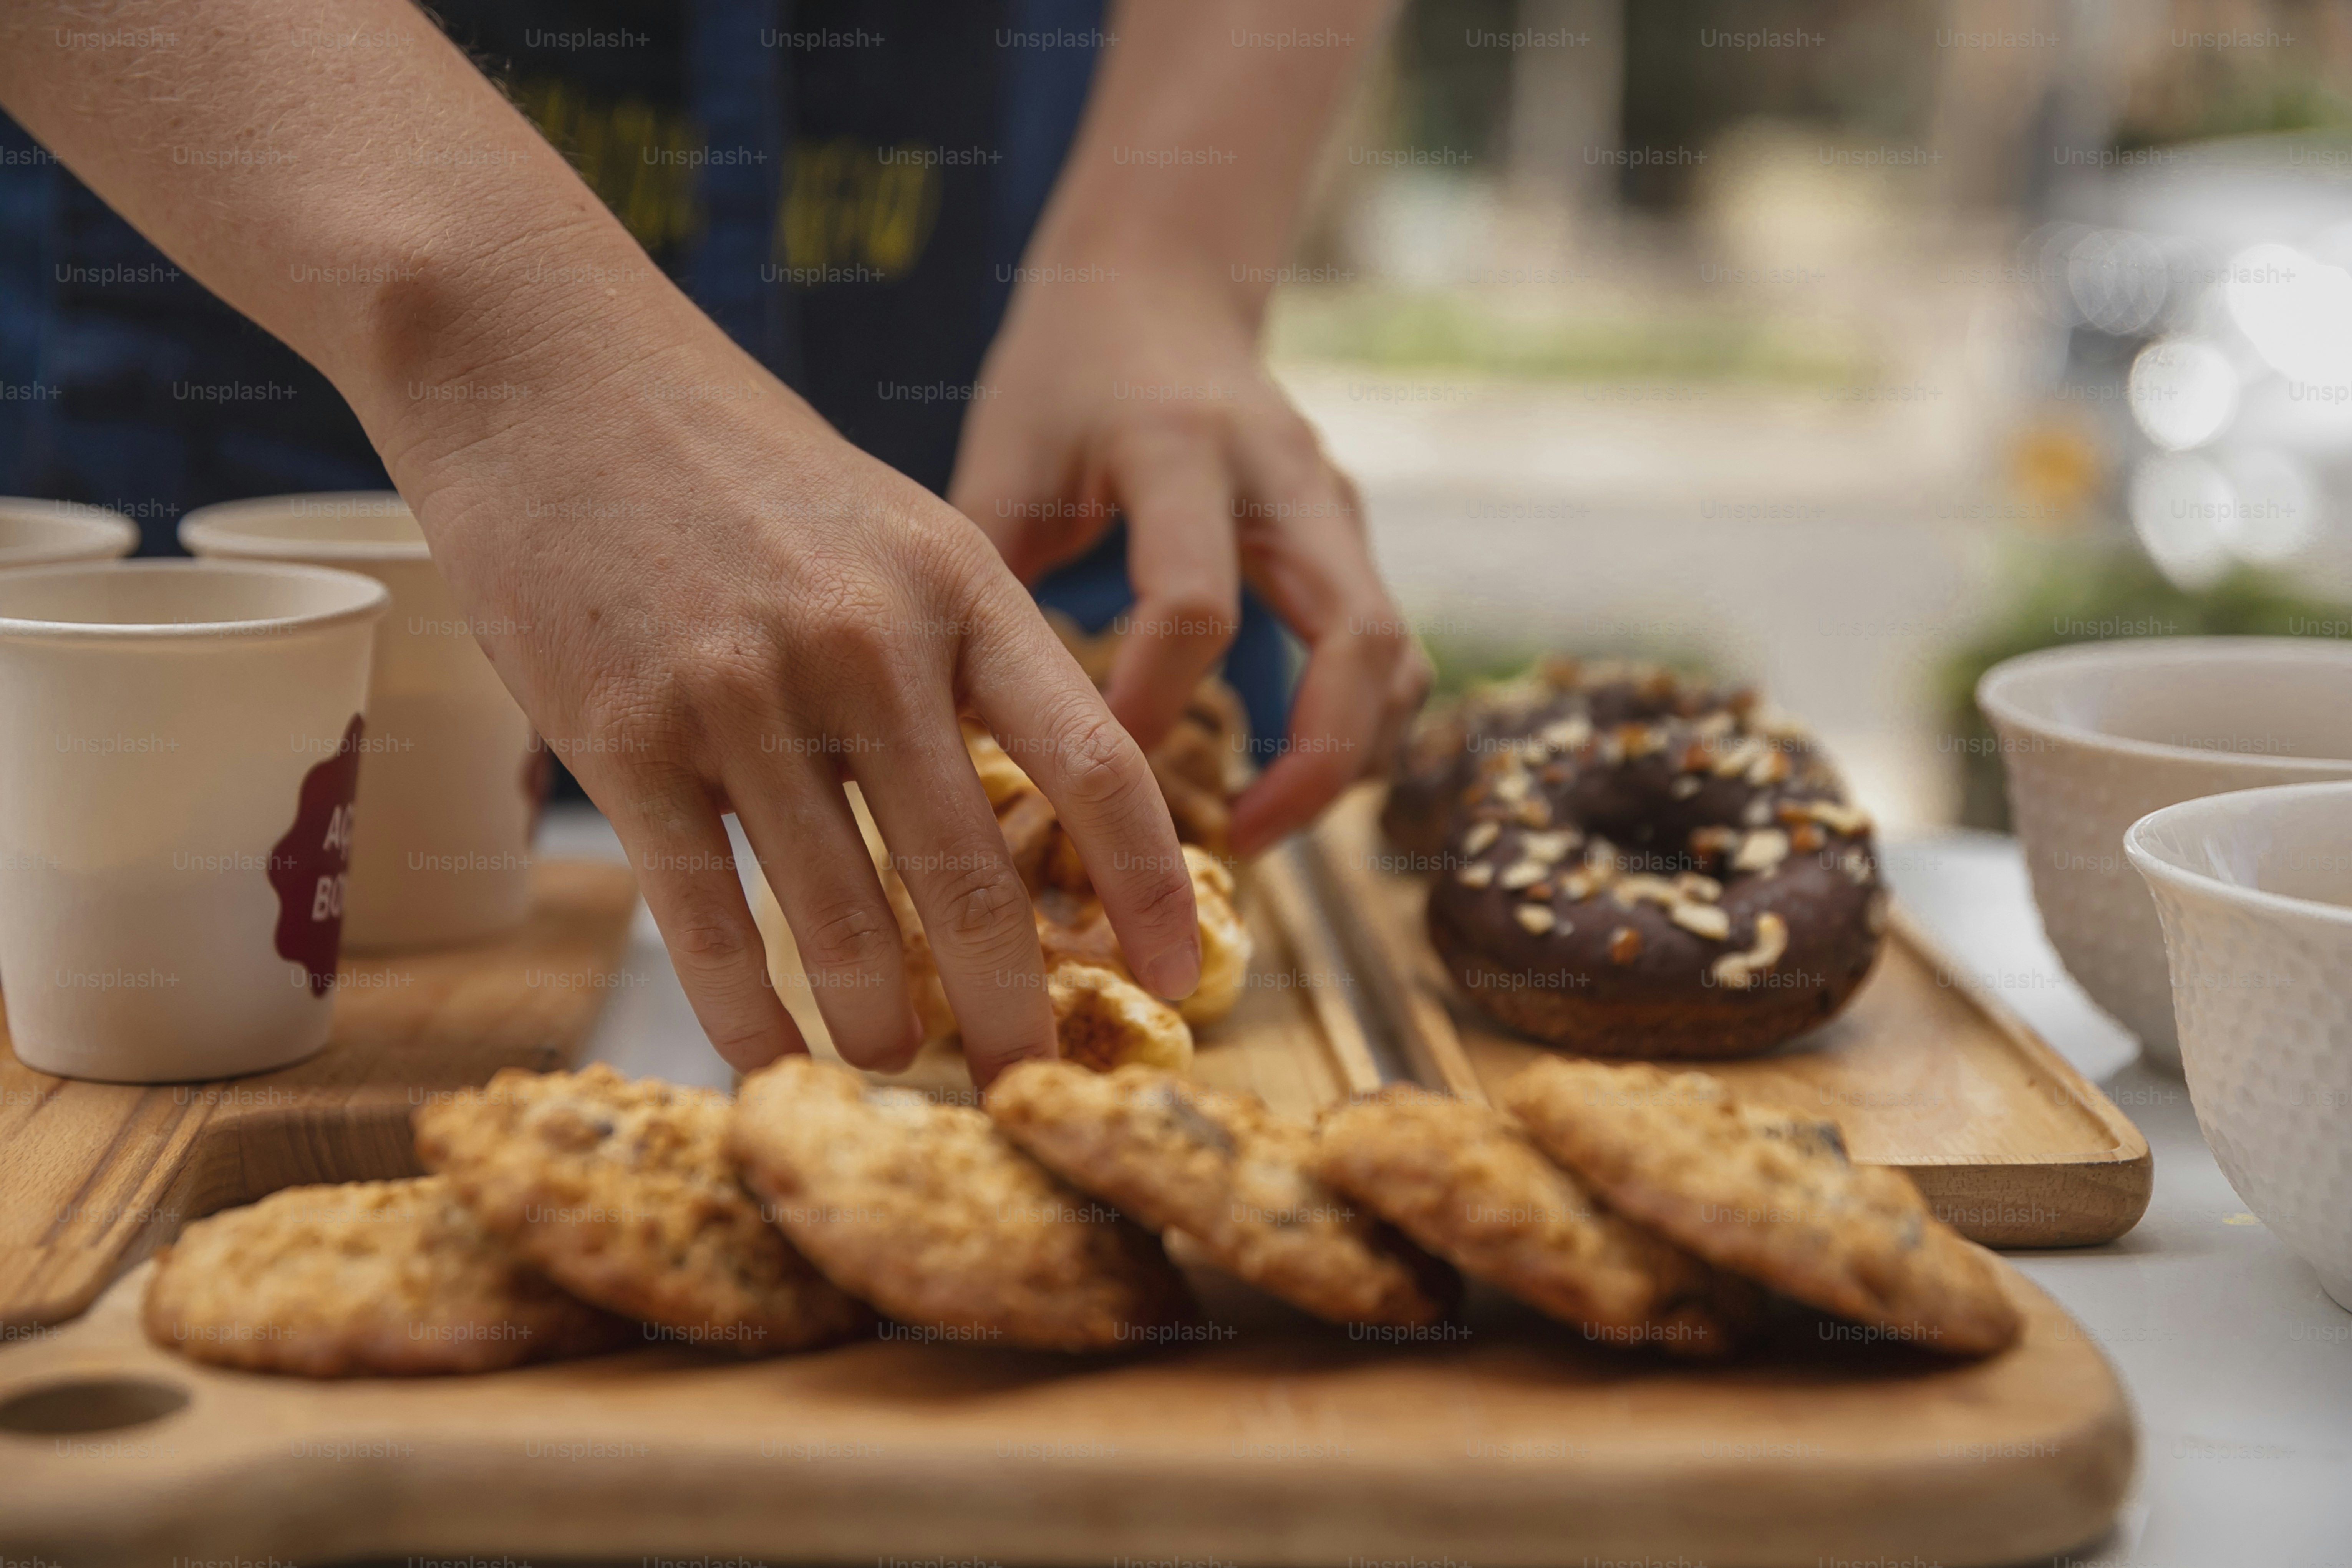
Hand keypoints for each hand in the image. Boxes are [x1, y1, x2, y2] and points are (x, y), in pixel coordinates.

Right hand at [380, 296, 1199, 1083]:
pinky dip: (746, 1007)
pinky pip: (705, 913)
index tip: (1182, 979)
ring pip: (843, 912)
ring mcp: (743, 692)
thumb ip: (960, 656)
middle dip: (1013, 1007)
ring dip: (880, 1020)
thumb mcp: (892, 528)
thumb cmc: (731, 458)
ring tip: (899, 1068)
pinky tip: (771, 1061)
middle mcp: (868, 644)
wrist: (544, 363)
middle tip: (1033, 1081)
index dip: (1153, 891)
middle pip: (975, 874)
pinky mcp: (624, 733)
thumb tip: (1018, 805)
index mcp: (960, 588)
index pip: (1096, 767)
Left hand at [951, 267, 1430, 855]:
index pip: (1194, 601)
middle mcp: (1283, 474)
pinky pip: (1388, 649)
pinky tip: (1286, 780)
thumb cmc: (1064, 371)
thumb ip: (986, 578)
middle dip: (1313, 760)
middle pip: (1355, 636)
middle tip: (1237, 843)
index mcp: (1181, 445)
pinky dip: (1356, 726)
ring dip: (1346, 757)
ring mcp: (1335, 502)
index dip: (1152, 700)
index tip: (1098, 768)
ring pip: (1394, 653)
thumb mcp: (1006, 449)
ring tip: (1257, 829)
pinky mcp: (1352, 532)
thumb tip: (957, 731)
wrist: (1157, 279)